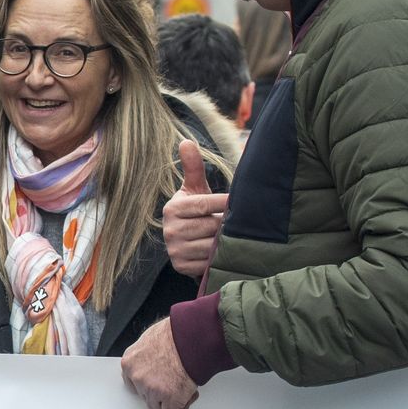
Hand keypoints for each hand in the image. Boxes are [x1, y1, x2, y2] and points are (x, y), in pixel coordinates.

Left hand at [121, 317, 198, 408]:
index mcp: (130, 362)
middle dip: (159, 393)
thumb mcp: (150, 340)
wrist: (193, 337)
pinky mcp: (170, 399)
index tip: (155, 383)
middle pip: (145, 397)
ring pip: (157, 408)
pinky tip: (186, 396)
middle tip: (173, 381)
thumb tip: (150, 364)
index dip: (146, 384)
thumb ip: (146, 357)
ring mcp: (152, 389)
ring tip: (181, 385)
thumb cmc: (177, 334)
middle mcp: (137, 376)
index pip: (131, 383)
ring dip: (169, 401)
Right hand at [164, 139, 228, 278]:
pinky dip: (218, 258)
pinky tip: (220, 251)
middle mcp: (169, 230)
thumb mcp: (194, 189)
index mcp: (172, 209)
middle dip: (224, 225)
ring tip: (228, 236)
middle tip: (233, 223)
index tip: (237, 201)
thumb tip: (186, 142)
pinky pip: (208, 262)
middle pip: (211, 226)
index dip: (224, 203)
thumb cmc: (195, 210)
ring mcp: (174, 250)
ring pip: (211, 245)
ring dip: (223, 242)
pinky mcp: (181, 266)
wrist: (184, 240)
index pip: (205, 204)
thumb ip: (193, 168)